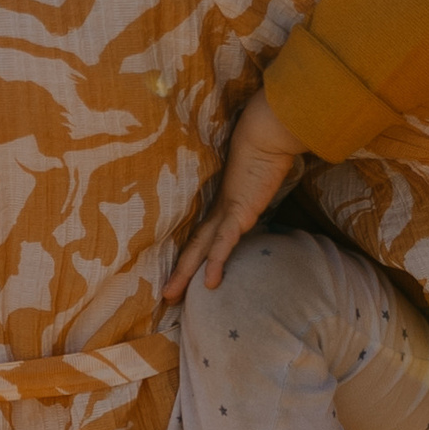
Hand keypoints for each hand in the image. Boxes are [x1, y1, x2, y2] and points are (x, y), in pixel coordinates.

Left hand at [163, 87, 303, 302]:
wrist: (263, 133)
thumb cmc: (262, 148)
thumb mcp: (258, 177)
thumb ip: (255, 188)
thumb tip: (261, 188)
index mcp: (222, 204)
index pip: (202, 235)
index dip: (191, 255)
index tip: (182, 274)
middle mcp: (220, 210)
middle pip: (194, 245)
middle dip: (179, 271)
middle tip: (165, 296)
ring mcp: (227, 211)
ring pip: (200, 248)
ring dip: (185, 272)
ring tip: (171, 295)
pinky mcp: (240, 211)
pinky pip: (225, 242)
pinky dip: (216, 262)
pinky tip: (210, 283)